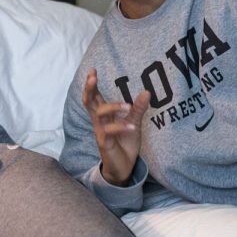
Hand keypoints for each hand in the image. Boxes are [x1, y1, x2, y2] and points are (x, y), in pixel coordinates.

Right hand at [82, 68, 150, 185]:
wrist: (124, 167)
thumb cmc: (125, 142)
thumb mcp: (134, 123)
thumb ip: (138, 108)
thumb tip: (147, 91)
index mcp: (104, 115)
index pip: (94, 97)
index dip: (91, 84)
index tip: (92, 69)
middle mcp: (99, 121)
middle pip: (89, 102)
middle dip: (89, 88)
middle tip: (93, 77)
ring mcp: (101, 132)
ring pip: (99, 115)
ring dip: (113, 107)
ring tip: (127, 105)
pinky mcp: (105, 143)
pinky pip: (109, 132)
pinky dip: (121, 127)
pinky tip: (132, 127)